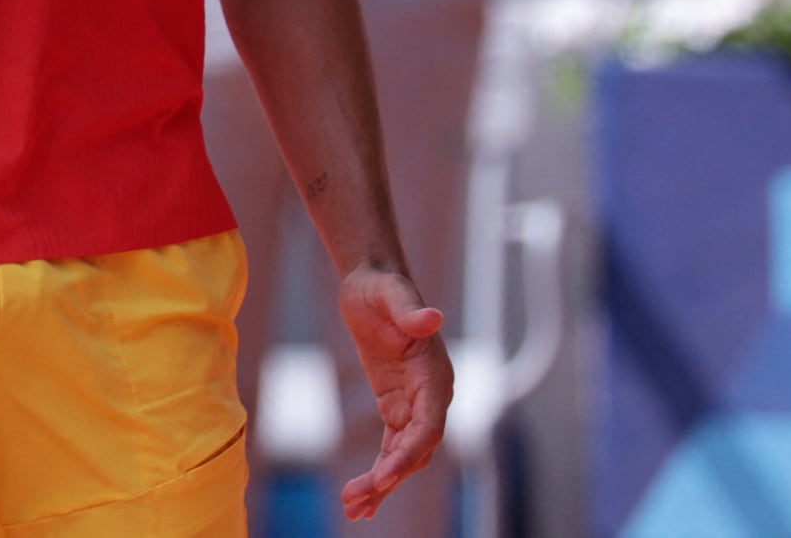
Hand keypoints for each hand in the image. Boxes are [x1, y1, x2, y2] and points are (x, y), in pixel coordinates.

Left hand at [336, 267, 452, 521]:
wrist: (370, 282)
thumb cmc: (382, 286)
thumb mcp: (391, 293)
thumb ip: (410, 310)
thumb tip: (433, 317)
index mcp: (435, 374)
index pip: (429, 427)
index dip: (409, 454)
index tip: (384, 476)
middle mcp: (432, 395)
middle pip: (417, 450)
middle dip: (391, 479)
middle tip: (358, 502)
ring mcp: (415, 404)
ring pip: (405, 456)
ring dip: (383, 485)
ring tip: (354, 509)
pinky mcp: (397, 406)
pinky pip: (393, 448)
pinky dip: (381, 473)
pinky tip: (363, 498)